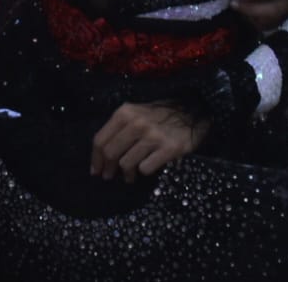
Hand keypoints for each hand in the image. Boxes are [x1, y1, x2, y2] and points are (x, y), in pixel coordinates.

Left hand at [90, 102, 209, 181]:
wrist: (192, 111)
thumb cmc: (159, 116)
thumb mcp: (136, 113)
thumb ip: (118, 129)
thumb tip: (100, 156)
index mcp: (125, 113)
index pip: (100, 140)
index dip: (95, 158)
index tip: (95, 170)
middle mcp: (137, 122)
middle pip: (111, 153)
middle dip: (108, 168)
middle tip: (110, 176)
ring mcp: (153, 136)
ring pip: (126, 163)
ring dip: (126, 174)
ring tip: (130, 176)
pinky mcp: (169, 148)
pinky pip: (145, 168)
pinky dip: (144, 171)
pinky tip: (147, 167)